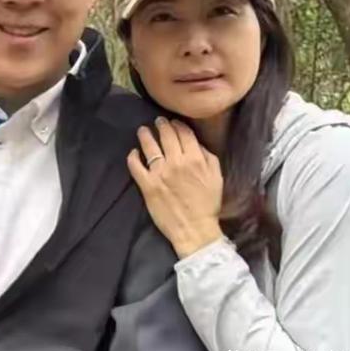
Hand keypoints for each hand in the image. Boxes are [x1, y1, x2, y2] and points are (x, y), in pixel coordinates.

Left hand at [127, 116, 223, 258]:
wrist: (194, 229)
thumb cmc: (208, 204)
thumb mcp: (216, 177)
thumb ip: (208, 156)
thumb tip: (196, 143)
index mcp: (195, 159)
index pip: (184, 133)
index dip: (177, 124)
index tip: (173, 122)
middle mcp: (176, 162)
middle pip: (166, 135)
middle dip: (161, 125)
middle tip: (158, 121)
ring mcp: (160, 173)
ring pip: (149, 146)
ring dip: (145, 135)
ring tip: (143, 130)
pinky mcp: (147, 185)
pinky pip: (136, 166)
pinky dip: (133, 156)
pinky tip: (133, 152)